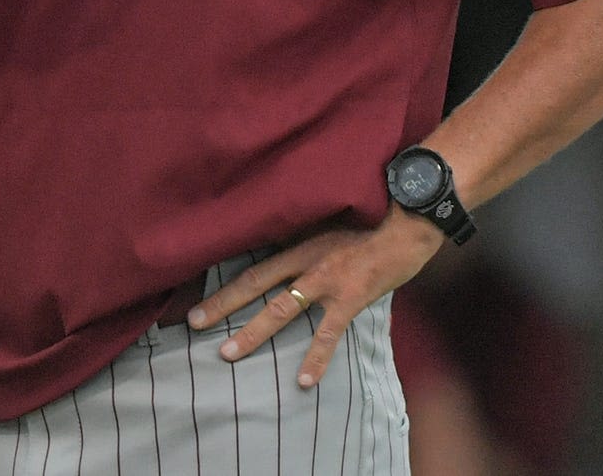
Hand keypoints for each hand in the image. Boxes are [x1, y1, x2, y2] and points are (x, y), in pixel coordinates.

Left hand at [186, 212, 445, 388]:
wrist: (409, 221)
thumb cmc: (372, 222)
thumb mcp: (331, 225)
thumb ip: (307, 241)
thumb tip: (285, 255)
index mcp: (298, 241)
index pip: (252, 263)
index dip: (224, 279)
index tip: (199, 292)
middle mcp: (305, 259)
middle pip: (254, 283)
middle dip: (222, 305)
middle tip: (192, 324)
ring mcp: (327, 279)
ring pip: (281, 309)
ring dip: (253, 333)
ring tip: (228, 354)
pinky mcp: (351, 297)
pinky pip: (328, 333)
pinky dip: (315, 358)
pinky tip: (304, 382)